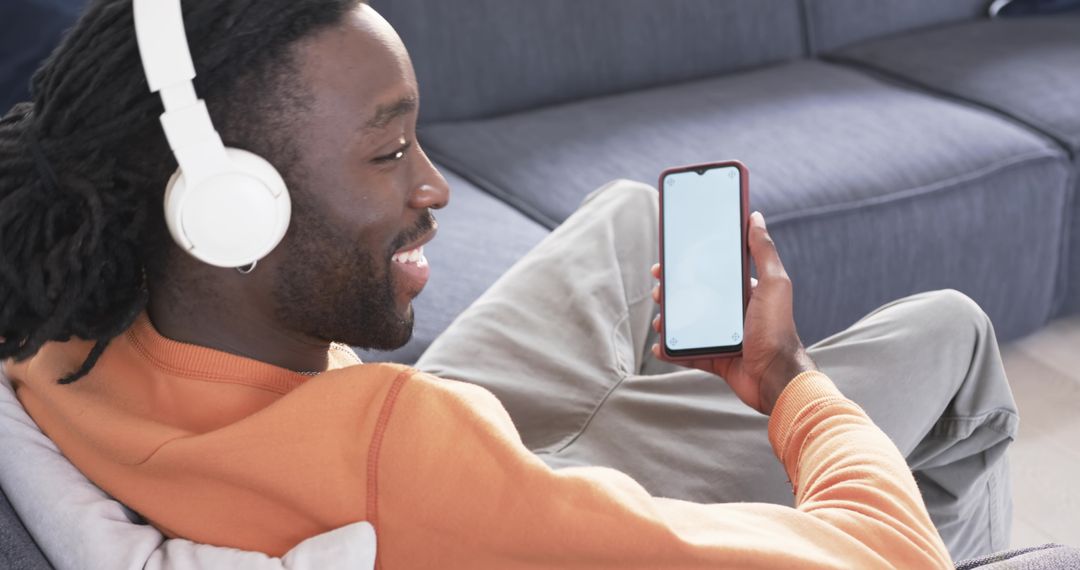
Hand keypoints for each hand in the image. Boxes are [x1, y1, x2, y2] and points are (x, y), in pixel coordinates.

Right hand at [650, 211, 815, 414]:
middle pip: (695, 296)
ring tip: (660, 319)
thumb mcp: (774, 283)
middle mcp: (733, 312)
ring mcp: (722, 337)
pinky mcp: (715, 359)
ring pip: (687, 323)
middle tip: (658, 289)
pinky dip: (671, 350)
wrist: (776, 377)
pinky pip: (687, 353)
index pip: (713, 272)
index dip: (689, 264)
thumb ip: (764, 250)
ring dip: (669, 319)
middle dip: (673, 291)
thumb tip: (756, 217)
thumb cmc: (777, 329)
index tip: (669, 260)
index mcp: (745, 291)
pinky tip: (659, 346)